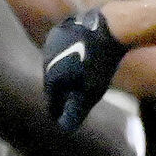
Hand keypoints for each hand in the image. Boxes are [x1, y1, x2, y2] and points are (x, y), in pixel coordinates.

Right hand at [42, 7, 130, 130]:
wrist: (110, 27)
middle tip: (71, 99)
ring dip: (64, 71)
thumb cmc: (103, 62)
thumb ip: (76, 112)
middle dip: (61, 92)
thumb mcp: (92, 92)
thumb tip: (65, 128)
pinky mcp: (59, 31)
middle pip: (52, 83)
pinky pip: (61, 48)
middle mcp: (45, 62)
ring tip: (78, 75)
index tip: (64, 119)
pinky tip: (82, 54)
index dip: (58, 112)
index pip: (51, 103)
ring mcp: (50, 45)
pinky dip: (69, 54)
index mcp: (51, 79)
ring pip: (56, 64)